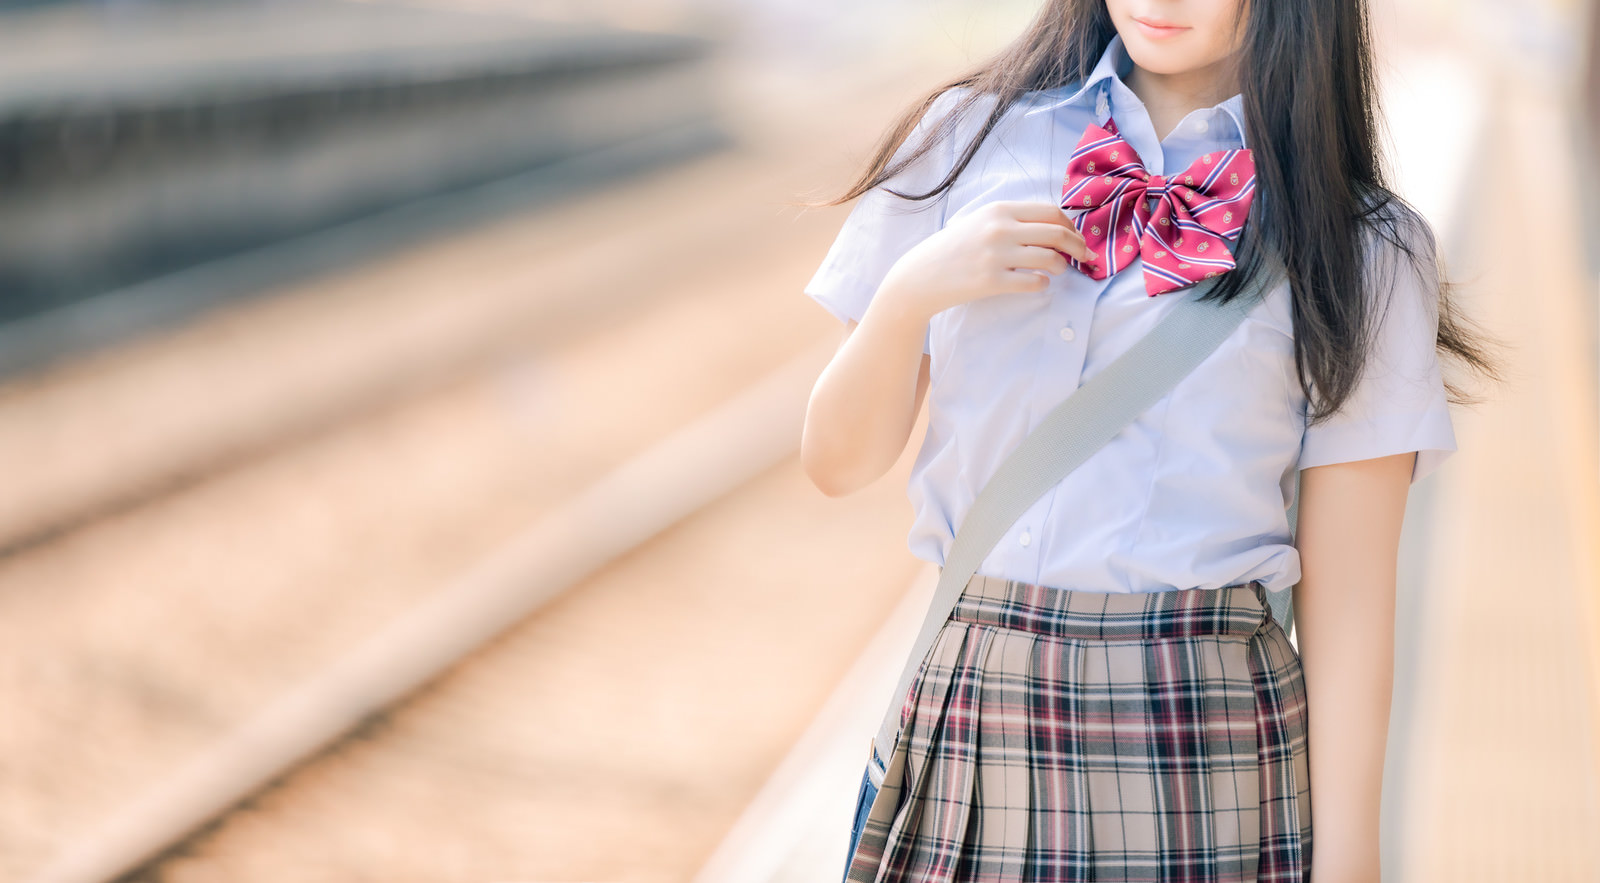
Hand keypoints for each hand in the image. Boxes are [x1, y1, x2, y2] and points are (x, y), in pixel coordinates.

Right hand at [877, 200, 1096, 321]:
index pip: (1052, 212)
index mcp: (1000, 209)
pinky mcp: (993, 281)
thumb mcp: (979, 221)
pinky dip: (1043, 284)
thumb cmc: (953, 248)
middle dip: (1078, 246)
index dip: (1071, 226)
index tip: (1076, 236)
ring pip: (1051, 259)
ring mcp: (997, 255)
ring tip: (1057, 270)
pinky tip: (1038, 283)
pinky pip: (1034, 283)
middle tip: (1084, 256)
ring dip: (1061, 266)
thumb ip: (1011, 219)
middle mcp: (1000, 229)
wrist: (921, 275)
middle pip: (1057, 233)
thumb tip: (1052, 225)